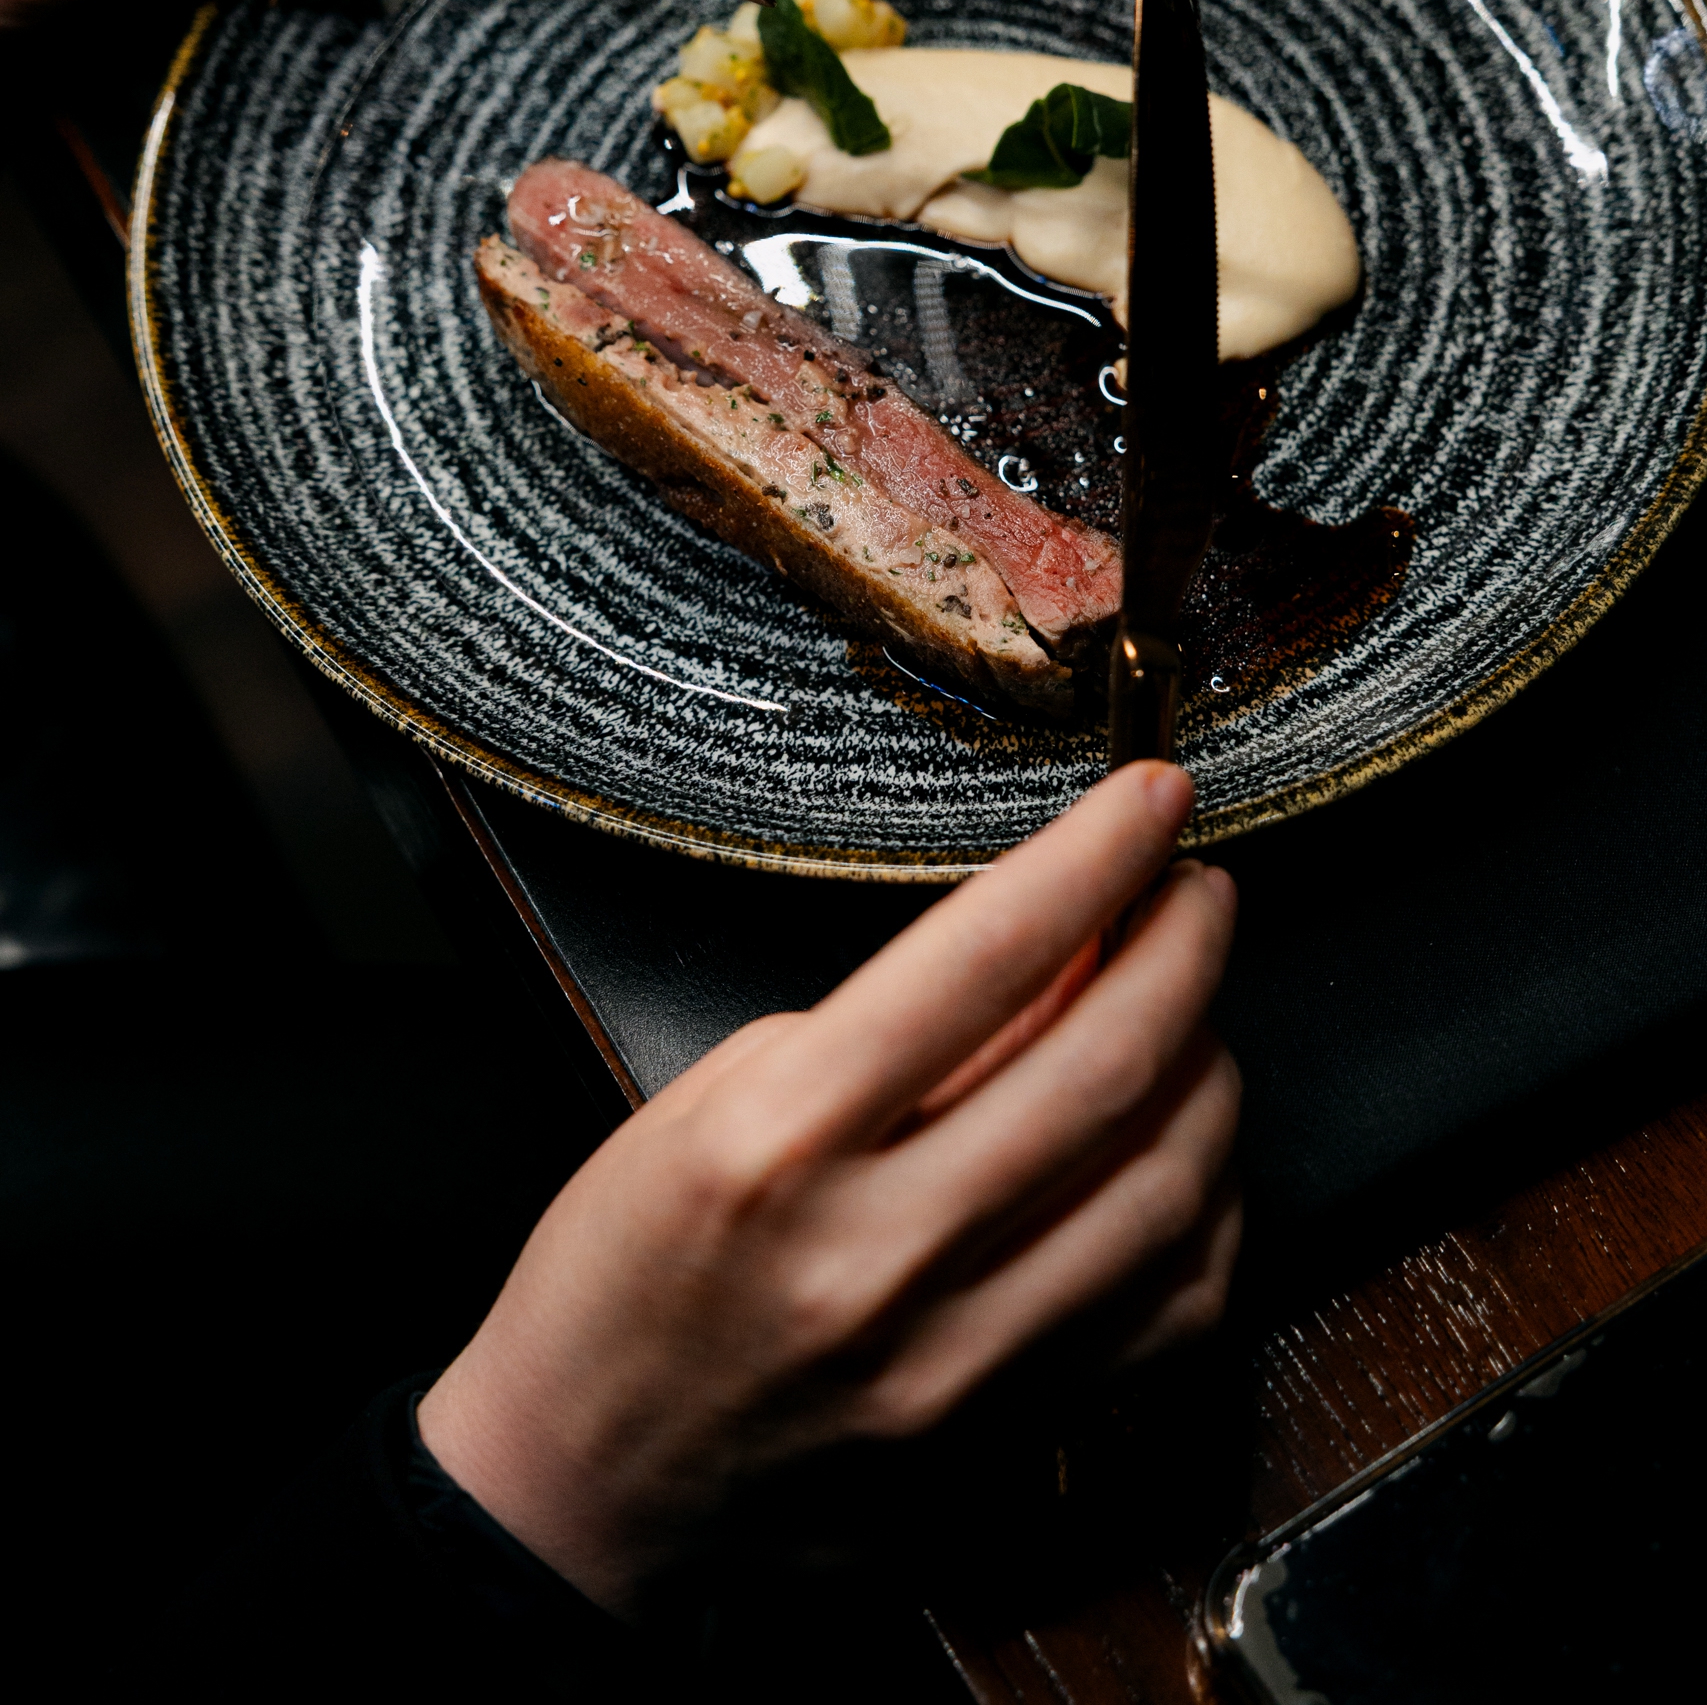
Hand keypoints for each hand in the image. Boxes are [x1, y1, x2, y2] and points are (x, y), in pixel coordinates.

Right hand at [418, 762, 1240, 1618]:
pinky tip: (1183, 1152)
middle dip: (1184, 946)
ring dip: (1210, 1070)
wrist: (587, 1484)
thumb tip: (1058, 951)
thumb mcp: (719, 1094)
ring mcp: (953, 1361)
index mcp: (776, 1139)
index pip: (985, 956)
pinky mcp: (1003, 1435)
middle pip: (1106, 1066)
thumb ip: (889, 1027)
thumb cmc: (628, 1273)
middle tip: (1197, 893)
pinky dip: (1208, 1207)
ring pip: (1169, 1187)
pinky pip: (1174, 1309)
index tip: (1151, 798)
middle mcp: (876, 1252)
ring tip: (1191, 1017)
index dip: (1096, 855)